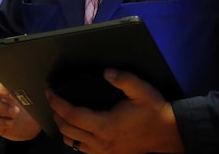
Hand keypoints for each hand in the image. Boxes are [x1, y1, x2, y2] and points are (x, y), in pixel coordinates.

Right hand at [0, 77, 41, 140]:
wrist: (34, 127)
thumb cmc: (35, 108)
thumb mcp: (38, 96)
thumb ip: (38, 88)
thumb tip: (45, 85)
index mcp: (7, 84)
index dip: (0, 73)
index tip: (10, 78)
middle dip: (0, 90)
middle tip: (14, 97)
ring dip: (0, 107)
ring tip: (15, 112)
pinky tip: (10, 122)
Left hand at [48, 68, 183, 153]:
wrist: (168, 135)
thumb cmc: (154, 112)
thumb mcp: (142, 91)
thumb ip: (124, 79)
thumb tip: (106, 72)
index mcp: (105, 125)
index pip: (71, 115)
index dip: (57, 102)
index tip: (50, 91)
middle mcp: (101, 142)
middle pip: (66, 129)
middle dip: (55, 112)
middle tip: (52, 98)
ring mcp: (103, 151)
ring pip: (71, 141)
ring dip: (62, 126)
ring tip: (60, 111)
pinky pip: (81, 148)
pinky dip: (73, 136)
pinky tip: (74, 125)